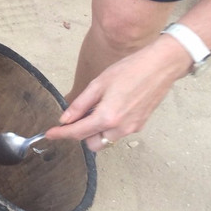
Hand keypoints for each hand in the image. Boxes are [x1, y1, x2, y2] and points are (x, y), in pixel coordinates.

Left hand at [44, 37, 189, 150]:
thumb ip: (80, 104)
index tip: (50, 134)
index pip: (78, 133)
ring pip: (106, 140)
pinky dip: (110, 126)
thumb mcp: (98, 84)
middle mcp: (120, 128)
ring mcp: (132, 129)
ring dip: (96, 131)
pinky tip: (111, 108)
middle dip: (82, 134)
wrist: (161, 67)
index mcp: (107, 117)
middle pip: (92, 143)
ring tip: (96, 109)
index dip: (61, 134)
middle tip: (78, 116)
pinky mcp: (140, 125)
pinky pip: (118, 133)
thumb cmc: (129, 70)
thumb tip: (65, 119)